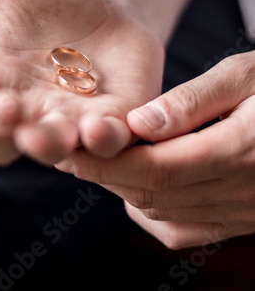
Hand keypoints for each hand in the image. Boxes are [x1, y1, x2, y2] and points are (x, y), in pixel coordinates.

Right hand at [0, 0, 163, 165]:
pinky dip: (103, 140)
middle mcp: (26, 106)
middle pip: (4, 138)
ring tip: (51, 130)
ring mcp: (69, 118)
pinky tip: (100, 127)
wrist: (106, 5)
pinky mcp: (112, 117)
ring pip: (54, 148)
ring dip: (49, 143)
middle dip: (1, 131)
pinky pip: (106, 141)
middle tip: (2, 110)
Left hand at [56, 52, 254, 247]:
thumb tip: (139, 123)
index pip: (156, 169)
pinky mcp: (243, 220)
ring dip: (123, 190)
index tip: (70, 147)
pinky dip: (153, 212)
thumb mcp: (246, 76)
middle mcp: (240, 192)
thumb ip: (193, 101)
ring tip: (95, 164)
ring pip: (163, 214)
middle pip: (152, 194)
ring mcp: (244, 213)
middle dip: (104, 176)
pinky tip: (138, 189)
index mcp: (239, 152)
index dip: (107, 163)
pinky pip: (187, 230)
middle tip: (69, 153)